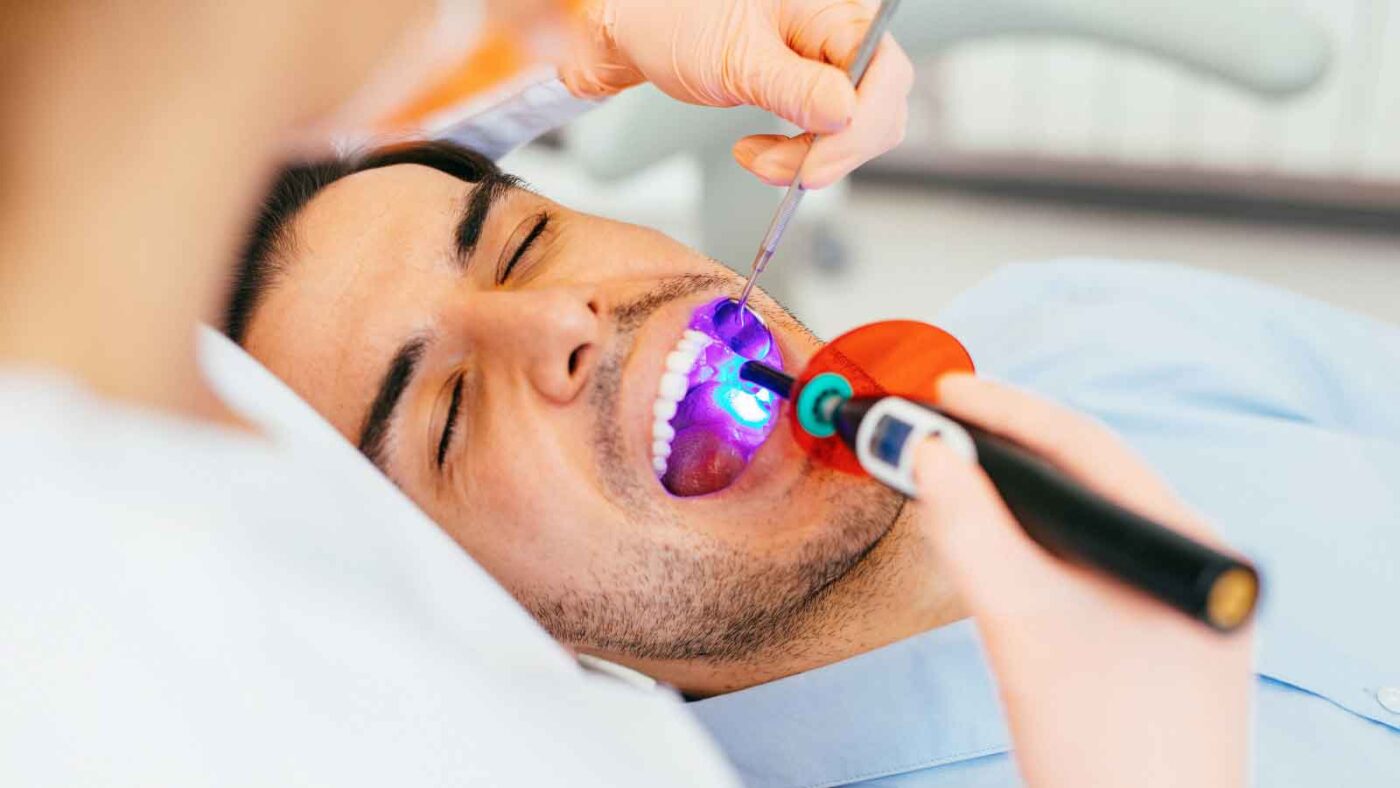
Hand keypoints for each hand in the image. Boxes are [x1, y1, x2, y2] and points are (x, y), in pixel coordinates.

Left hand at [560, 0, 913, 188]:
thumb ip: (794, 87)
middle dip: (830, 153)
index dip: (858, 129)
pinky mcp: (817, 88)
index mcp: (833, 10)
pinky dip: (801, 157)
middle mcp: (843, 32)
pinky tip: (763, 154)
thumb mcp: (733, 57)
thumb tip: (846, 115)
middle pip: (881, 108)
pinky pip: (833, 134)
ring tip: (754, 158)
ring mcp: (833, 62)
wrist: (644, 24)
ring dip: (811, 161)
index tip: (813, 169)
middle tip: (769, 168)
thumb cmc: (677, 18)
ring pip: (859, 130)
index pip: (885, 74)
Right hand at [914, 374, 1252, 787]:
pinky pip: (1079, 564)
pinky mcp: (1149, 634)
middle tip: (932, 428)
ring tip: (948, 474)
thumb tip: (926, 452)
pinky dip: (1026, 546)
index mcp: (1187, 539)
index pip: (1086, 445)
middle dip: (1002, 451)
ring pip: (1076, 523)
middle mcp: (1190, 560)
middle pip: (1082, 477)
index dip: (1004, 411)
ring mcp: (1171, 600)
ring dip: (1010, 499)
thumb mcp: (1021, 622)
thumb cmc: (1103, 752)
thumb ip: (969, 527)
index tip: (942, 391)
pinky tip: (986, 541)